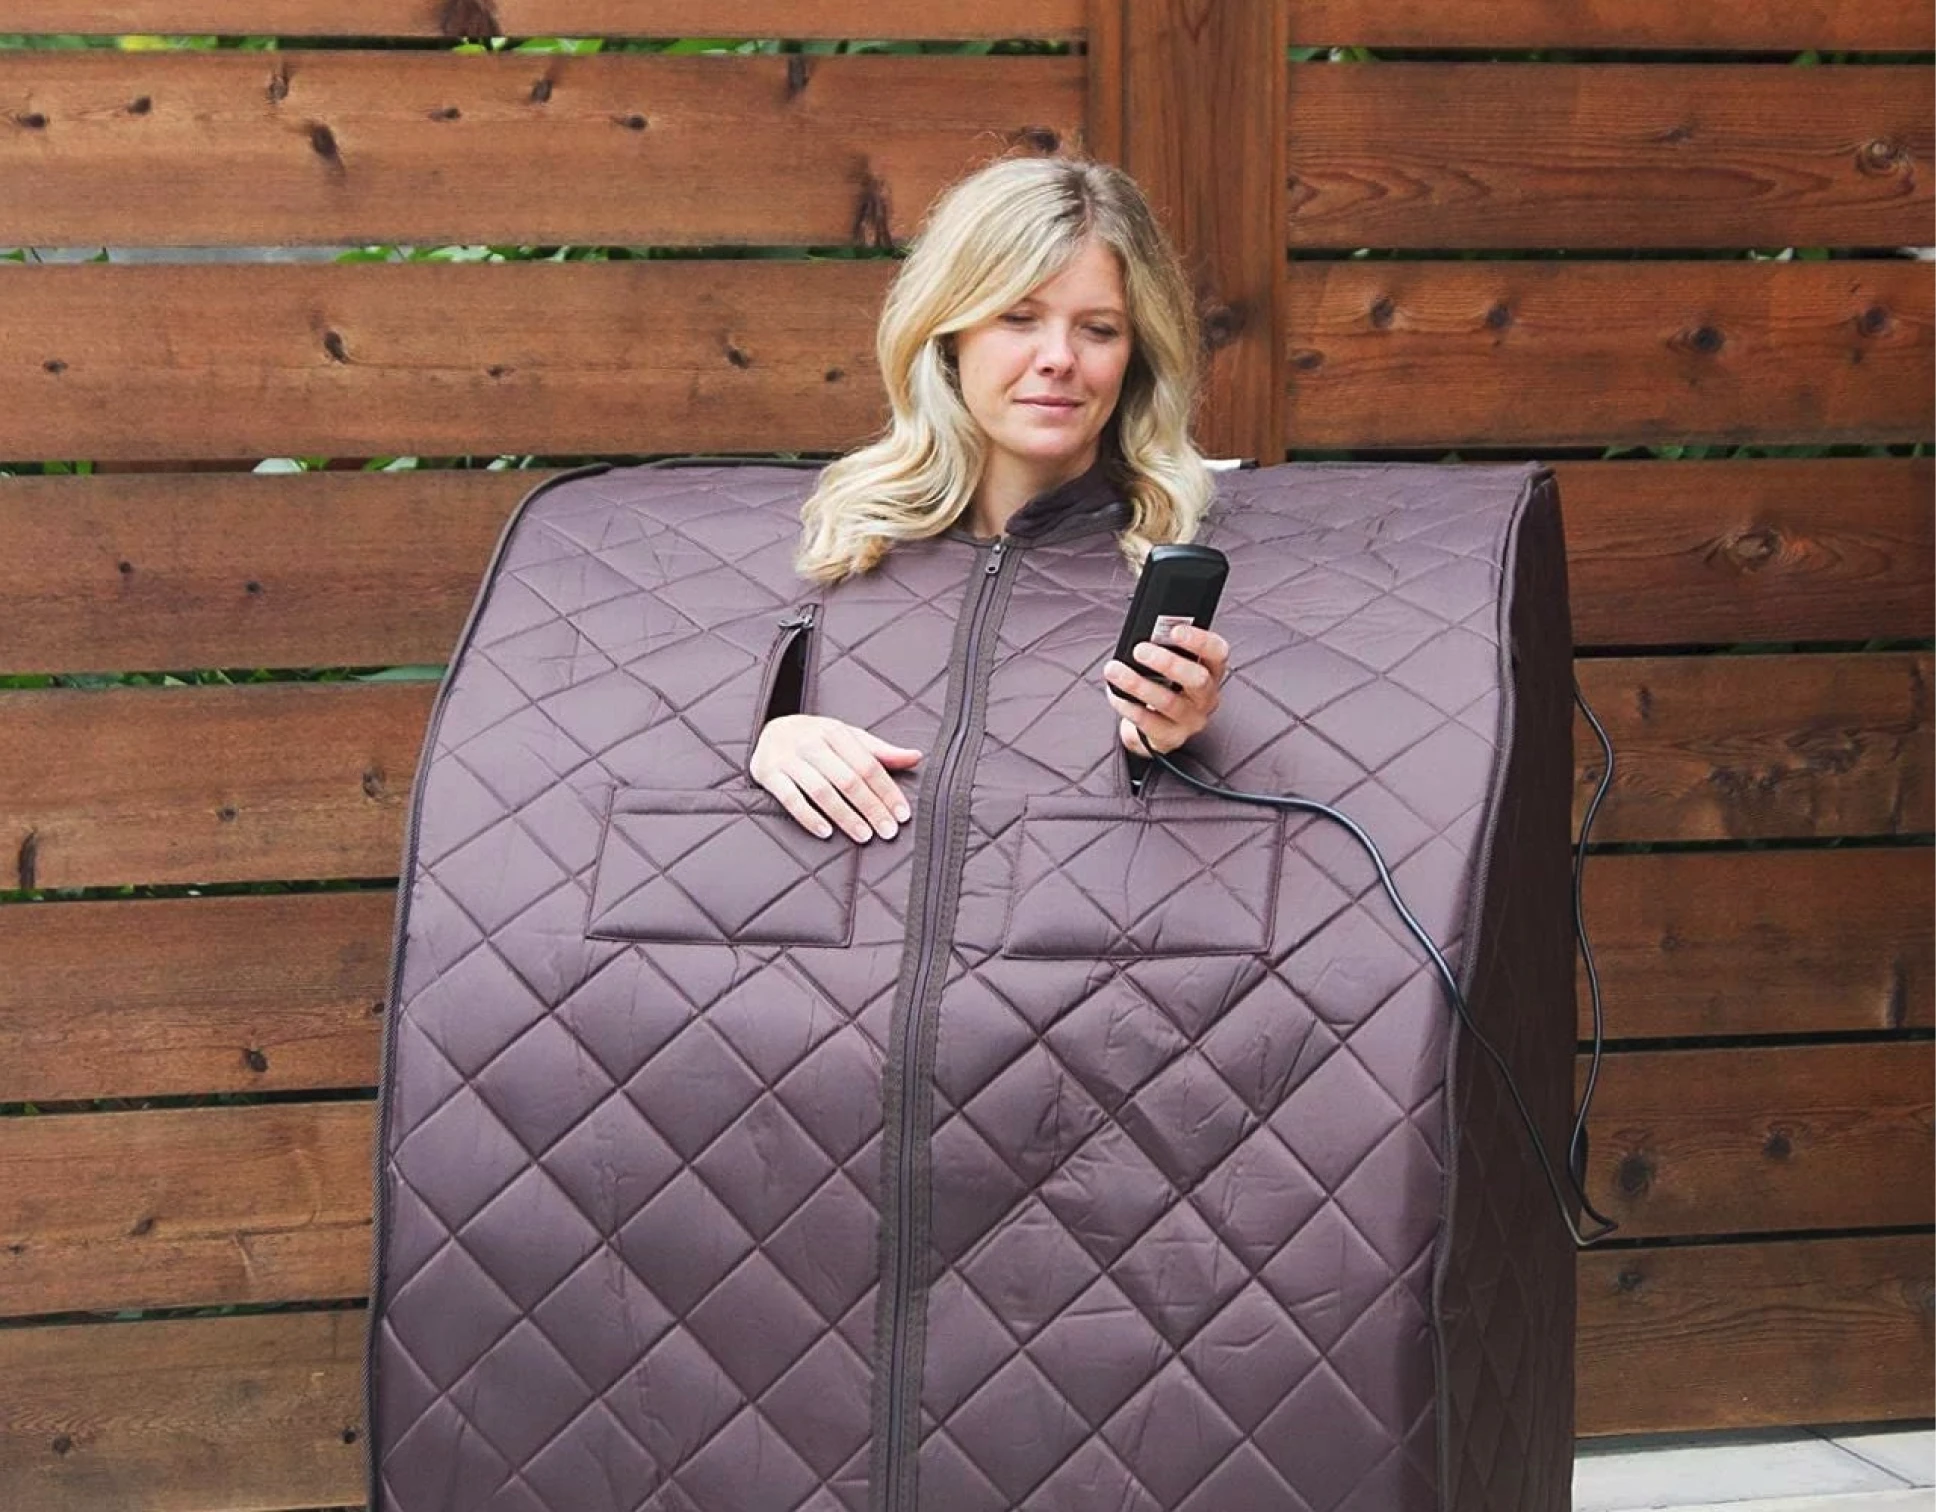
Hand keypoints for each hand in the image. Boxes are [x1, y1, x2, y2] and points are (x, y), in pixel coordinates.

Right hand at [749, 715, 920, 841]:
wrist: (769, 731)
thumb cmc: (816, 739)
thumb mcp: (847, 738)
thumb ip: (880, 751)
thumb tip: (915, 757)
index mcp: (835, 732)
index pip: (868, 764)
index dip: (887, 791)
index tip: (902, 814)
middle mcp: (812, 742)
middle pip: (848, 779)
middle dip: (871, 808)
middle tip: (887, 831)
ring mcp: (788, 758)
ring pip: (821, 791)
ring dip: (845, 815)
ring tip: (863, 835)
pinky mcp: (768, 773)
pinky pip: (790, 799)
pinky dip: (809, 817)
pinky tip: (826, 832)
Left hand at [1103, 624, 1229, 755]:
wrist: (1153, 728)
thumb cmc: (1162, 687)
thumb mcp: (1169, 666)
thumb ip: (1164, 648)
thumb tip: (1144, 633)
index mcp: (1210, 671)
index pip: (1217, 652)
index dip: (1199, 640)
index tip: (1175, 630)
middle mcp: (1206, 696)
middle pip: (1197, 679)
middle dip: (1168, 663)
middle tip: (1140, 650)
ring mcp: (1191, 720)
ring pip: (1169, 702)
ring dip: (1138, 684)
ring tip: (1115, 670)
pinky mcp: (1171, 737)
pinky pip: (1149, 722)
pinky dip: (1128, 706)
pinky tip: (1116, 694)